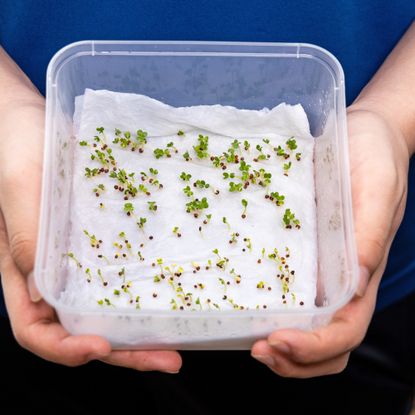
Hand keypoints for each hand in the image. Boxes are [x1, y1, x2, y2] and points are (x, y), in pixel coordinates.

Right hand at [0, 97, 181, 372]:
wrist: (32, 119)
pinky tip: (173, 295)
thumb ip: (25, 237)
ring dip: (142, 330)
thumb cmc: (15, 146)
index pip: (37, 330)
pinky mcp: (102, 237)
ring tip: (180, 341)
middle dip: (124, 352)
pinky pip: (123, 272)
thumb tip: (46, 293)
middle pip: (83, 329)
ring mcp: (81, 257)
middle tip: (167, 360)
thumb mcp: (19, 187)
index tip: (101, 348)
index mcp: (23, 271)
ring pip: (108, 307)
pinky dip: (145, 291)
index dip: (65, 349)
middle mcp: (53, 273)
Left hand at [251, 107, 408, 377]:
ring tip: (248, 341)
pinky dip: (271, 312)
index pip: (346, 330)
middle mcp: (342, 279)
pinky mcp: (304, 250)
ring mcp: (322, 268)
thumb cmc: (377, 156)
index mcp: (364, 271)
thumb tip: (355, 285)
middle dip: (294, 359)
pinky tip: (246, 305)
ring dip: (282, 346)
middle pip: (327, 342)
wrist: (365, 133)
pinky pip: (289, 291)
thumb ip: (369, 234)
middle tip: (257, 351)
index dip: (315, 347)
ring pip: (308, 327)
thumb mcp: (378, 188)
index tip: (278, 341)